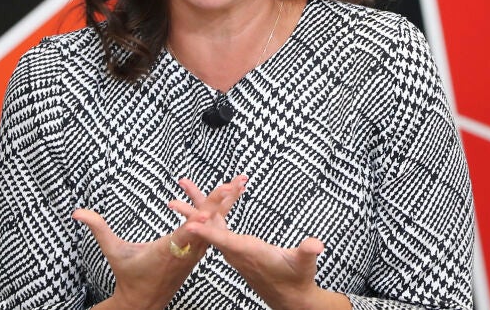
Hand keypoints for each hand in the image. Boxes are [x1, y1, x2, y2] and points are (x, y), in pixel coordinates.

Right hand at [74, 175, 246, 309]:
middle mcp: (187, 249)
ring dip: (227, 204)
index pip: (188, 229)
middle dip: (223, 202)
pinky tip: (228, 198)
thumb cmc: (129, 274)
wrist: (144, 300)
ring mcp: (195, 251)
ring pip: (215, 224)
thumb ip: (98, 228)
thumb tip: (77, 212)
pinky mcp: (197, 250)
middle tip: (237, 182)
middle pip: (209, 223)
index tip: (210, 205)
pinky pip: (212, 228)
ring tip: (240, 184)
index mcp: (169, 249)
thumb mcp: (113, 251)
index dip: (200, 217)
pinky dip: (220, 212)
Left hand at [179, 210, 350, 309]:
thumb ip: (308, 253)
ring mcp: (234, 251)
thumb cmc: (298, 278)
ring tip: (182, 192)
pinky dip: (211, 215)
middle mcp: (236, 252)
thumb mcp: (305, 264)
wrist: (290, 297)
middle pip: (209, 230)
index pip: (224, 241)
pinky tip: (206, 205)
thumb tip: (316, 246)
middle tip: (172, 200)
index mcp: (249, 252)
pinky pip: (217, 230)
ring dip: (197, 210)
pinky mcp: (236, 250)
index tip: (190, 223)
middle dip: (192, 213)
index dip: (208, 232)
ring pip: (210, 228)